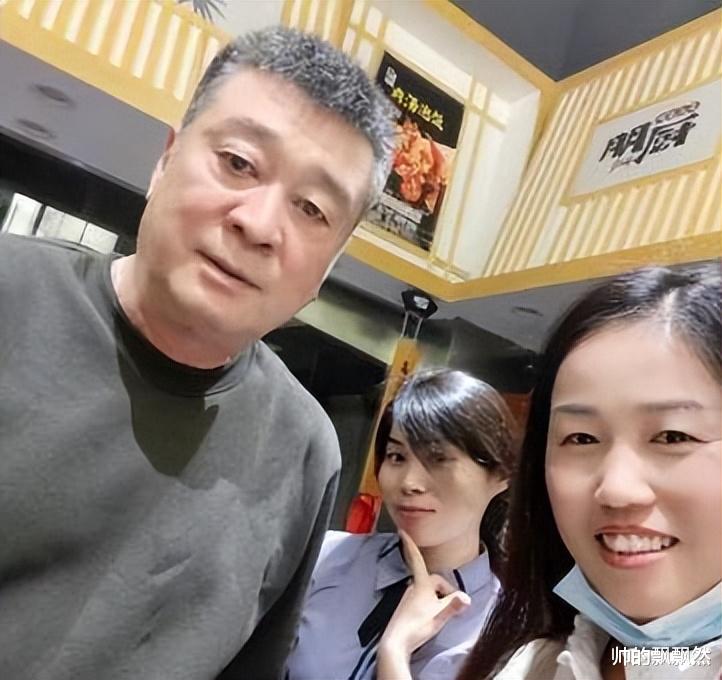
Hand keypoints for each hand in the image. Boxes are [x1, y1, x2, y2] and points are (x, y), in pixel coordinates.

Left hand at [379, 530, 470, 658]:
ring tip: (444, 612)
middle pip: (432, 580)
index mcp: (421, 584)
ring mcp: (408, 598)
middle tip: (454, 601)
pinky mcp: (406, 609)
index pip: (417, 559)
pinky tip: (432, 617)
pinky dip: (431, 604)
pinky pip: (422, 600)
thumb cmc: (417, 627)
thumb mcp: (439, 616)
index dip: (411, 545)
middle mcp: (412, 588)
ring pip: (428, 591)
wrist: (396, 643)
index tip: (402, 530)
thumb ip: (453, 606)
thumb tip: (467, 599)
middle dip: (444, 588)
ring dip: (438, 597)